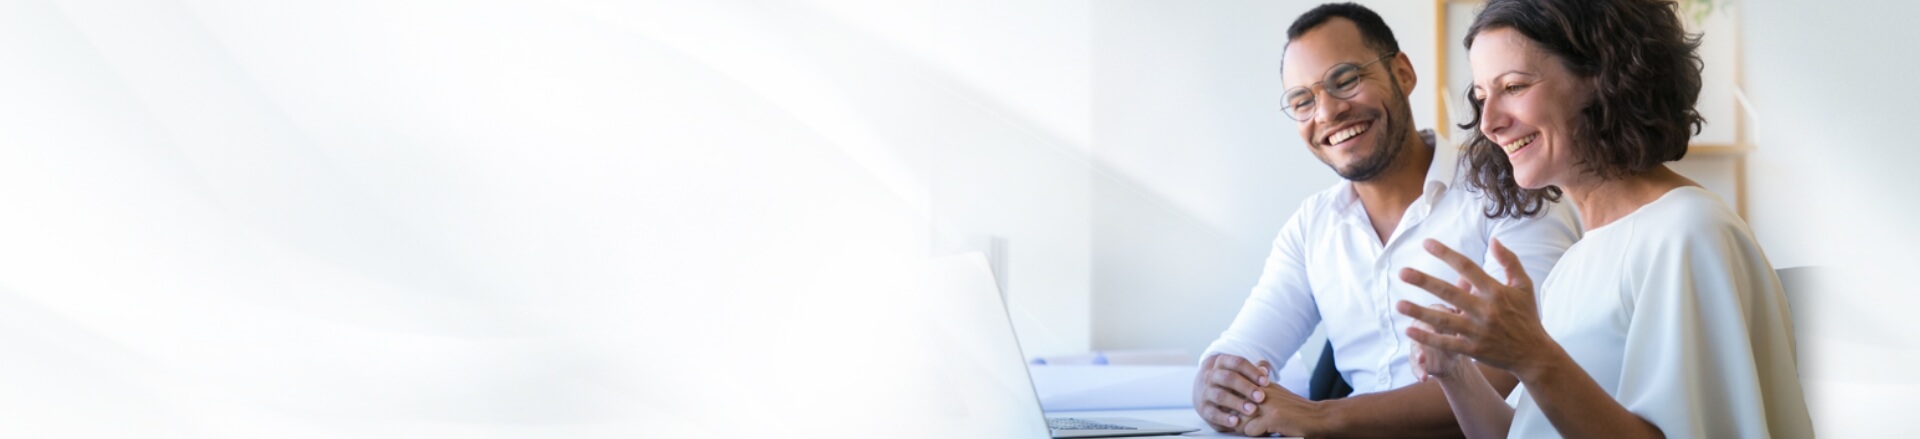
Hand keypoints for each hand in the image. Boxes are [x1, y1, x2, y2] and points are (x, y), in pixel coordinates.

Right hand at [1192, 354, 1271, 430]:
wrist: (1208, 392)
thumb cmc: (1233, 382)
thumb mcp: (1242, 373)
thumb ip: (1255, 370)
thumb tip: (1264, 369)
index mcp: (1222, 363)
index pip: (1237, 363)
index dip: (1252, 372)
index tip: (1266, 382)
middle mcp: (1212, 376)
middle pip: (1228, 378)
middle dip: (1246, 387)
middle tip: (1261, 397)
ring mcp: (1206, 392)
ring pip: (1220, 395)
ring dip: (1237, 403)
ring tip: (1252, 410)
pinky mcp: (1204, 409)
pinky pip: (1213, 413)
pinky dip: (1224, 418)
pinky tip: (1236, 422)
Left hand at [1236, 384, 1323, 436]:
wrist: (1320, 418)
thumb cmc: (1296, 411)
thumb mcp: (1276, 393)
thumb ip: (1259, 390)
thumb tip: (1235, 397)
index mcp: (1261, 384)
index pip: (1233, 392)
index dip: (1228, 405)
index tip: (1227, 413)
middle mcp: (1262, 390)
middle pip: (1233, 405)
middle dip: (1232, 419)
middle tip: (1232, 428)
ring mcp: (1267, 403)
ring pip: (1239, 419)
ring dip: (1242, 429)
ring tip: (1250, 431)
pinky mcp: (1272, 417)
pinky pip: (1250, 430)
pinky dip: (1255, 435)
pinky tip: (1265, 433)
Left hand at [1394, 238, 1558, 375]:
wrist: (1534, 354)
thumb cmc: (1527, 316)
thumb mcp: (1524, 286)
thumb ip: (1510, 261)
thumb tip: (1494, 240)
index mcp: (1496, 291)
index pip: (1467, 268)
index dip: (1446, 254)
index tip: (1426, 243)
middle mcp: (1486, 310)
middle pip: (1450, 293)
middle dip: (1424, 282)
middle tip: (1402, 272)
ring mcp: (1478, 331)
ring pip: (1444, 320)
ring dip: (1419, 312)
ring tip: (1398, 304)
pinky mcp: (1473, 350)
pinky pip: (1446, 343)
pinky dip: (1428, 338)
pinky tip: (1409, 330)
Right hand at [1411, 301, 1466, 381]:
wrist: (1451, 353)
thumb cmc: (1459, 328)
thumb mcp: (1463, 314)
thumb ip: (1464, 295)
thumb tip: (1470, 276)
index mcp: (1437, 315)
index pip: (1438, 309)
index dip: (1443, 311)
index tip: (1452, 312)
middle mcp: (1424, 326)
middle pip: (1421, 325)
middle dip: (1420, 327)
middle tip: (1425, 327)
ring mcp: (1419, 344)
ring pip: (1416, 346)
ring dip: (1418, 352)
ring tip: (1422, 357)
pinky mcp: (1418, 361)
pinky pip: (1416, 366)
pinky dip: (1419, 371)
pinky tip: (1423, 378)